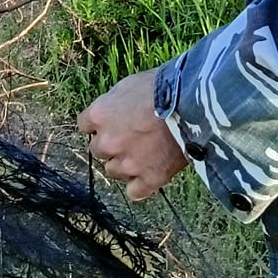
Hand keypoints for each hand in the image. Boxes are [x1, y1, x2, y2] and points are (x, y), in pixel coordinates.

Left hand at [78, 67, 188, 201]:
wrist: (193, 105)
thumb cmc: (162, 88)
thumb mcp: (129, 85)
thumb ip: (113, 104)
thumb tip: (112, 113)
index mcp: (99, 115)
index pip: (84, 125)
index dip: (100, 124)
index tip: (112, 122)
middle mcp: (107, 142)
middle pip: (98, 150)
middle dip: (112, 144)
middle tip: (131, 136)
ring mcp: (128, 163)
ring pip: (114, 171)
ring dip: (124, 164)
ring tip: (143, 154)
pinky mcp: (149, 179)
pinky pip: (135, 192)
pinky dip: (140, 185)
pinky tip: (148, 176)